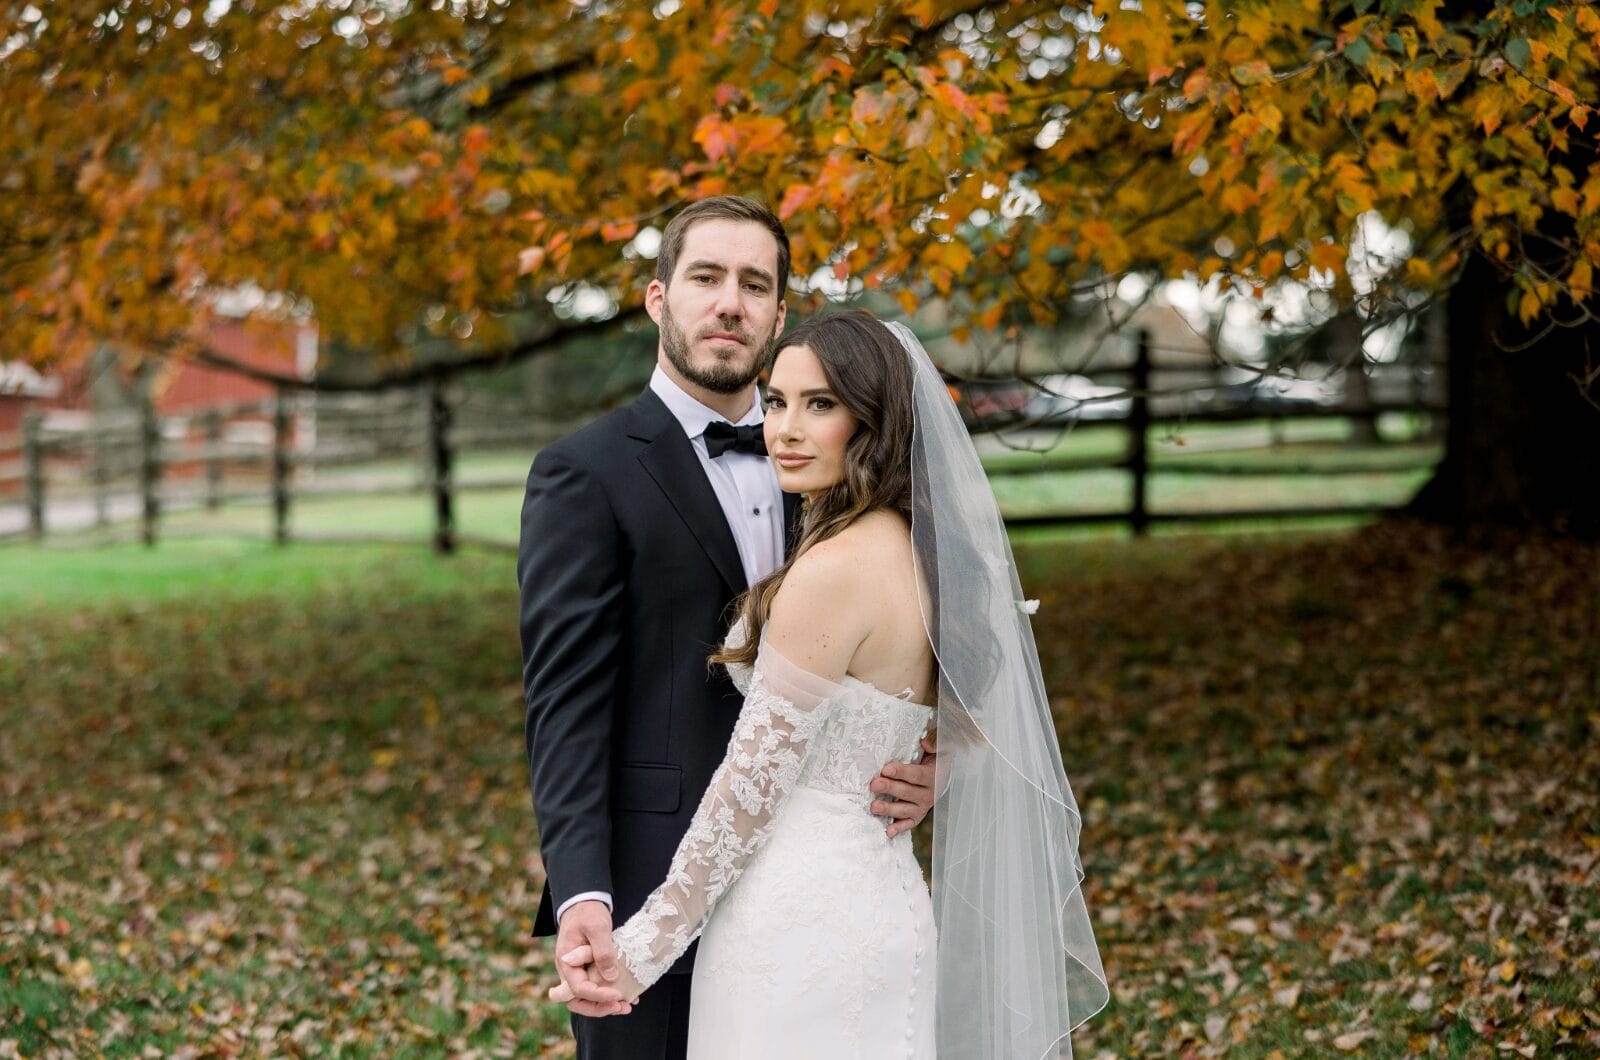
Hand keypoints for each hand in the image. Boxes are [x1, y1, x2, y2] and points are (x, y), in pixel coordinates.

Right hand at [552, 900, 630, 1016]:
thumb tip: (611, 977)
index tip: (617, 994)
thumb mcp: (597, 928)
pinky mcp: (588, 970)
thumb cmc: (588, 912)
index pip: (579, 988)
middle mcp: (569, 971)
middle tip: (621, 1007)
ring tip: (627, 1006)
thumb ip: (603, 951)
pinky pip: (596, 988)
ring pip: (587, 998)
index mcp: (566, 962)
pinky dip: (610, 996)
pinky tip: (629, 996)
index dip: (598, 995)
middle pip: (577, 1001)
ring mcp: (578, 971)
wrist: (584, 902)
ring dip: (605, 1005)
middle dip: (599, 1008)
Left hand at [872, 735, 938, 838]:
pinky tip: (888, 832)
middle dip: (889, 788)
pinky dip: (898, 829)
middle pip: (907, 792)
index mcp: (932, 776)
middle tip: (874, 784)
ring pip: (905, 810)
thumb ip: (933, 742)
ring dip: (889, 809)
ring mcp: (922, 807)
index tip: (885, 769)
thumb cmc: (932, 758)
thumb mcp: (937, 747)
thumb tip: (925, 742)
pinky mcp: (916, 817)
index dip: (901, 772)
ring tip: (874, 807)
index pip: (916, 774)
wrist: (940, 776)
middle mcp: (929, 794)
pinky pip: (908, 824)